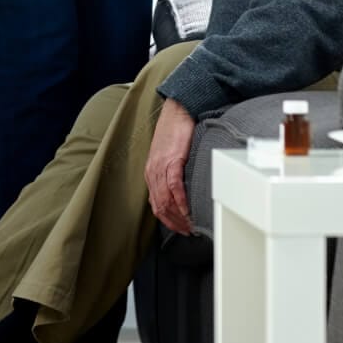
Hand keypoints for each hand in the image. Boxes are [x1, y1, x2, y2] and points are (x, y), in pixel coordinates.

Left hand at [145, 97, 196, 235]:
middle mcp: (153, 171)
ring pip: (166, 199)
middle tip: (187, 231)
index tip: (180, 228)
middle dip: (174, 223)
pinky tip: (188, 210)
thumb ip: (170, 173)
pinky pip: (174, 186)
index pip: (156, 204)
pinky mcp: (172, 160)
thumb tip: (180, 190)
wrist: (178, 111)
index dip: (167, 220)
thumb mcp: (168, 156)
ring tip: (190, 225)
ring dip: (179, 216)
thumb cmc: (175, 132)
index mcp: (151, 172)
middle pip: (160, 206)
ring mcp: (161, 166)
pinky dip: (181, 201)